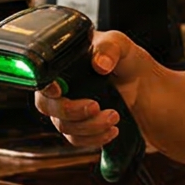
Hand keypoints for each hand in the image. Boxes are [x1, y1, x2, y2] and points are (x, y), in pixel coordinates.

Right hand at [31, 29, 153, 150]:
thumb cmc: (126, 60)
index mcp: (62, 63)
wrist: (143, 86)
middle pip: (47, 106)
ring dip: (89, 126)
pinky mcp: (79, 126)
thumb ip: (110, 48)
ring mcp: (67, 108)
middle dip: (71, 111)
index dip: (46, 86)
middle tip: (95, 106)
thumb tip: (100, 64)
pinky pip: (77, 139)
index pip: (41, 76)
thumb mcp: (121, 45)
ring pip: (64, 126)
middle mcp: (60, 86)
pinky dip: (95, 138)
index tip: (59, 90)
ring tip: (114, 116)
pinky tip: (112, 130)